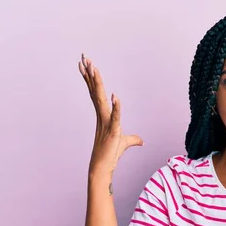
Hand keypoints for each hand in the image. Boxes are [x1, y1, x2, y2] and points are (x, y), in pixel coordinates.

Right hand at [78, 54, 143, 176]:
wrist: (103, 168)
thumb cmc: (111, 154)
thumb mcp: (125, 143)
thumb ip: (133, 139)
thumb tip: (142, 141)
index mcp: (103, 115)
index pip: (96, 93)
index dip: (90, 79)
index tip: (85, 65)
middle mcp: (102, 116)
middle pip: (95, 91)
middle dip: (90, 74)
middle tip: (84, 58)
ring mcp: (106, 122)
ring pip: (101, 99)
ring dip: (97, 83)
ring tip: (93, 68)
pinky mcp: (113, 131)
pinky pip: (115, 117)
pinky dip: (116, 107)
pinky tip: (115, 96)